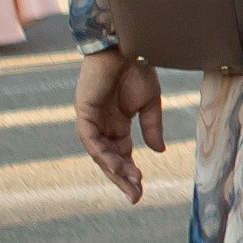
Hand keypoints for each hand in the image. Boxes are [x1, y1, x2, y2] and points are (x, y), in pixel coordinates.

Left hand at [77, 51, 165, 202]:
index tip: (141, 190)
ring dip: (114, 169)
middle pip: (110, 159)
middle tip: (134, 196)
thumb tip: (158, 152)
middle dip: (122, 178)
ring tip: (130, 182)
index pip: (123, 155)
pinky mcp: (84, 111)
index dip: (130, 173)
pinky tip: (115, 165)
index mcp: (117, 123)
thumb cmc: (137, 68)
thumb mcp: (150, 103)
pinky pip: (90, 139)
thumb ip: (152, 127)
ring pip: (100, 153)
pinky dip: (102, 153)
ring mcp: (91, 119)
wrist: (127, 45)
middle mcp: (102, 125)